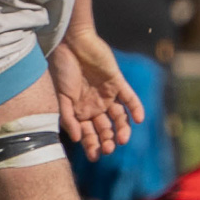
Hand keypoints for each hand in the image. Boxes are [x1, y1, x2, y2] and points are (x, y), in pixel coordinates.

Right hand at [48, 29, 144, 160]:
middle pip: (104, 128)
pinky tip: (138, 119)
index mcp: (79, 110)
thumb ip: (68, 117)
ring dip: (122, 129)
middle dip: (106, 140)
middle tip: (108, 150)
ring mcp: (107, 94)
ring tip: (122, 139)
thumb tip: (77, 138)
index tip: (94, 157)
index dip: (91, 145)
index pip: (88, 133)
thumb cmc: (61, 69)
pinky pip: (130, 98)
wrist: (71, 42)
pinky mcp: (117, 82)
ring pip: (119, 117)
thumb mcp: (60, 96)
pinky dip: (135, 108)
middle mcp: (94, 105)